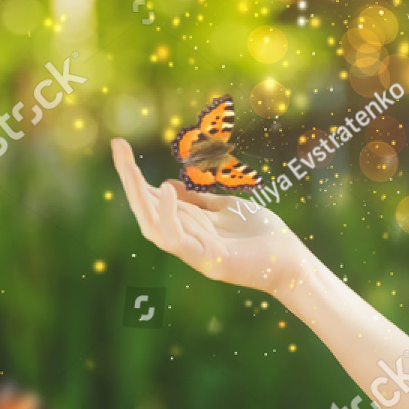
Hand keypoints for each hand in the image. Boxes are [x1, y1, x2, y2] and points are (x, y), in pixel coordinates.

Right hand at [110, 137, 309, 295]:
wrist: (291, 261)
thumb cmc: (264, 235)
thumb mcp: (227, 208)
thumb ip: (199, 200)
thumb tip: (165, 185)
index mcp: (190, 225)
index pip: (153, 199)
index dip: (135, 175)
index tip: (121, 147)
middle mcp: (186, 238)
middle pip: (145, 210)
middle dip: (129, 180)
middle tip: (117, 146)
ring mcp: (194, 251)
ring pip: (152, 225)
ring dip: (138, 196)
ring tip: (130, 167)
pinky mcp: (206, 260)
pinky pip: (176, 239)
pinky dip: (167, 215)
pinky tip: (166, 190)